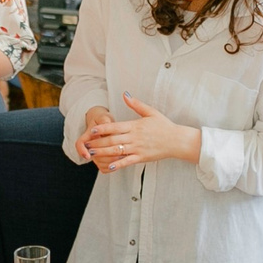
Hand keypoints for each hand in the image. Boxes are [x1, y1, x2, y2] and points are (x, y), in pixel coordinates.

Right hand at [78, 106, 119, 172]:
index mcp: (87, 136)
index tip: (88, 155)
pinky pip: (104, 167)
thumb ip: (104, 121)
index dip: (82, 151)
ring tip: (121, 157)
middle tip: (116, 154)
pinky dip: (111, 167)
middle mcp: (90, 147)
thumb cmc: (103, 120)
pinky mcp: (102, 159)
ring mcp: (95, 154)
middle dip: (103, 156)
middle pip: (91, 155)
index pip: (80, 144)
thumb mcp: (103, 117)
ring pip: (98, 163)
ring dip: (108, 161)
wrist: (104, 124)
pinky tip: (119, 163)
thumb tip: (105, 124)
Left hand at [81, 95, 199, 171]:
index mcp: (135, 125)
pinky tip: (108, 167)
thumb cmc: (164, 126)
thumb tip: (125, 94)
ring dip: (103, 153)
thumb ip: (136, 104)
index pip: (115, 127)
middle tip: (86, 144)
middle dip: (97, 142)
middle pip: (112, 140)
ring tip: (91, 154)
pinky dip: (118, 165)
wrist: (177, 140)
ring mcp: (138, 148)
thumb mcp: (151, 112)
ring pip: (117, 151)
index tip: (91, 130)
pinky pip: (127, 161)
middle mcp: (134, 137)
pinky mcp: (142, 157)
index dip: (102, 129)